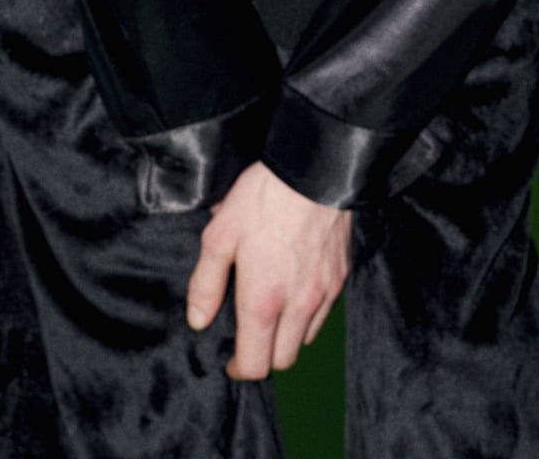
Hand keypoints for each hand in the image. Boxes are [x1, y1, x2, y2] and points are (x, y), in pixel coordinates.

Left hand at [185, 159, 351, 378]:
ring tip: (273, 311)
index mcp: (263, 300)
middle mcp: (297, 306)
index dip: (239, 368)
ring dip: (288, 336)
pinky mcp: (340, 278)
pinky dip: (308, 315)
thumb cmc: (262, 199)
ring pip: (305, 339)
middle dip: (264, 355)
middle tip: (250, 336)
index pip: (256, 364)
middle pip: (283, 360)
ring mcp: (323, 294)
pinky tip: (295, 289)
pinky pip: (323, 314)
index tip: (231, 360)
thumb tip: (198, 320)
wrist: (312, 169)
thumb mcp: (219, 234)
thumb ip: (206, 283)